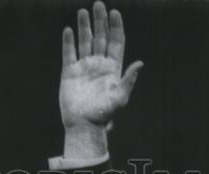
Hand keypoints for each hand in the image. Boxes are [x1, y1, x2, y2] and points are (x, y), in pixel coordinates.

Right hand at [60, 1, 142, 131]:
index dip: (115, 27)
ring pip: (85, 42)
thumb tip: (140, 63)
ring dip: (84, 27)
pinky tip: (68, 30)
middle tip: (99, 4)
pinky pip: (69, 54)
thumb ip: (129, 80)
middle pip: (100, 38)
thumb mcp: (120, 98)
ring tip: (83, 11)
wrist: (83, 125)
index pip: (115, 42)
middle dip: (100, 21)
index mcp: (113, 69)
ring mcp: (84, 68)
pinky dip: (68, 42)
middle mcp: (99, 65)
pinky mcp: (70, 73)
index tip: (115, 13)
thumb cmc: (103, 114)